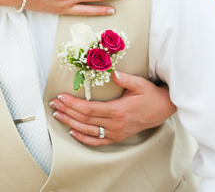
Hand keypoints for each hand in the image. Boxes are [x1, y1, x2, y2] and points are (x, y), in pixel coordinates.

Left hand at [49, 71, 175, 145]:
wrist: (162, 110)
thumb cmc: (149, 95)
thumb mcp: (140, 84)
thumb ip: (126, 79)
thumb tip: (114, 73)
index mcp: (117, 110)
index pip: (89, 109)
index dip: (72, 104)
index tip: (61, 97)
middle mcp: (114, 124)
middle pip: (84, 120)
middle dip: (66, 111)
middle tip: (53, 104)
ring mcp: (115, 133)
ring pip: (87, 131)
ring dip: (70, 123)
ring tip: (57, 115)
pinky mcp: (117, 137)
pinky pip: (97, 141)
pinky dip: (83, 138)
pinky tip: (72, 132)